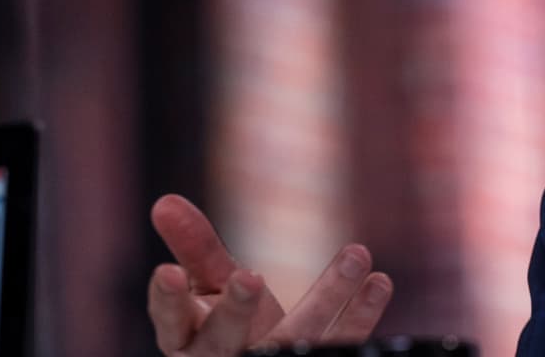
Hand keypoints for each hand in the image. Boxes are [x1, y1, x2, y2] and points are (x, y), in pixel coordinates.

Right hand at [146, 194, 393, 355]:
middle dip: (236, 309)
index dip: (167, 299)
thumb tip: (164, 201)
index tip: (167, 271)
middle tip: (250, 276)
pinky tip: (380, 281)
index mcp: (187, 339)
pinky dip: (361, 315)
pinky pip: (339, 345)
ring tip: (357, 253)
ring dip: (328, 297)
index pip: (170, 321)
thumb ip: (194, 248)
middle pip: (225, 339)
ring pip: (294, 339)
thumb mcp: (212, 287)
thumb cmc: (230, 325)